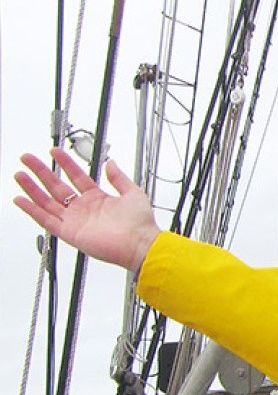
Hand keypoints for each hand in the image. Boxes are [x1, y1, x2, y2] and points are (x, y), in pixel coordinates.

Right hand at [13, 147, 160, 273]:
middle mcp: (84, 209)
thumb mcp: (132, 193)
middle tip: (27, 158)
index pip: (76, 176)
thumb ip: (119, 178)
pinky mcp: (69, 233)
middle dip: (41, 172)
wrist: (140, 243)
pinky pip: (46, 220)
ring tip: (20, 174)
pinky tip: (21, 199)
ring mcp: (75, 220)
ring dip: (32, 188)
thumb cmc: (140, 223)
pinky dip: (32, 210)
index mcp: (98, 199)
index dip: (65, 163)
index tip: (55, 151)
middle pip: (56, 187)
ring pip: (47, 202)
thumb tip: (110, 163)